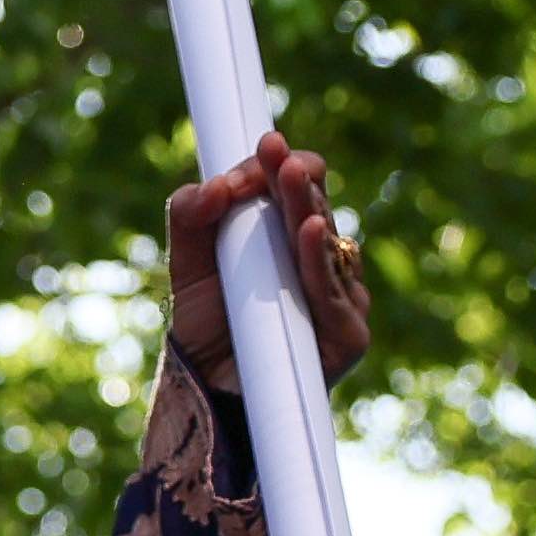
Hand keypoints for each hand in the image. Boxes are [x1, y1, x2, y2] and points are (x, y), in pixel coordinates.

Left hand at [161, 133, 372, 386]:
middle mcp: (322, 261)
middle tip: (276, 151)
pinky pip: (330, 291)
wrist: (208, 392)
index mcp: (291, 236)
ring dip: (305, 206)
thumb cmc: (208, 324)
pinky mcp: (347, 334)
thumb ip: (191, 214)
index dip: (281, 166)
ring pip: (325, 241)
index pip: (298, 188)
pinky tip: (308, 229)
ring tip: (291, 174)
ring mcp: (340, 296)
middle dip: (294, 177)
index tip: (266, 143)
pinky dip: (317, 258)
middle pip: (313, 208)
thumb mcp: (188, 260)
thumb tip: (215, 186)